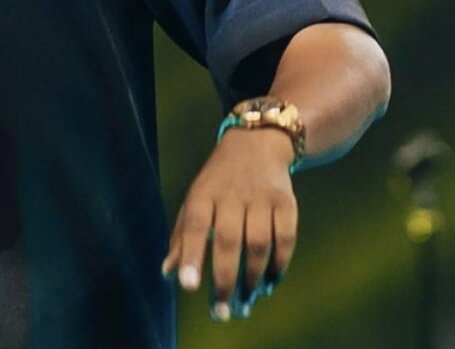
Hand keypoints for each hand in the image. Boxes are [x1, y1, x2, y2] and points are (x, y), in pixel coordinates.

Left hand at [161, 126, 297, 320]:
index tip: (187, 286)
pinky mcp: (287, 201)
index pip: (194, 224)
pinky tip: (268, 283)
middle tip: (221, 312)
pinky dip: (279, 265)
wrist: (257, 142)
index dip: (190, 255)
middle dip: (224, 279)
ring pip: (259, 244)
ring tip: (245, 301)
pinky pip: (286, 239)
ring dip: (252, 278)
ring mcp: (261, 196)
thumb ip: (181, 237)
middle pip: (228, 240)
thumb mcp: (195, 199)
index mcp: (204, 192)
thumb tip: (168, 273)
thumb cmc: (218, 182)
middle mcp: (232, 193)